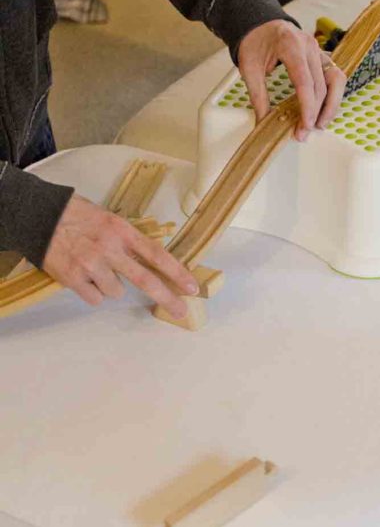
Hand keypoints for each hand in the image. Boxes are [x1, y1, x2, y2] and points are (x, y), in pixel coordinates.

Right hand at [43, 193, 198, 317]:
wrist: (39, 215)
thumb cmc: (78, 216)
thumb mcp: (110, 219)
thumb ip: (129, 241)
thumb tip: (152, 264)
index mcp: (121, 231)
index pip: (156, 255)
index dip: (176, 273)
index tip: (192, 287)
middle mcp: (109, 248)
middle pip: (145, 280)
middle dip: (167, 298)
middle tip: (181, 311)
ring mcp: (91, 264)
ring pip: (116, 292)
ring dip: (110, 286)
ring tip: (95, 268)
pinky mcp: (73, 277)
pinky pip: (95, 298)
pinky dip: (92, 291)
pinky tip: (83, 275)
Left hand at [238, 20, 346, 141]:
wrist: (261, 24)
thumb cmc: (255, 42)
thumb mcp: (249, 69)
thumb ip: (258, 96)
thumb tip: (262, 122)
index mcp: (290, 46)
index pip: (305, 81)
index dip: (308, 107)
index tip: (305, 126)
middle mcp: (310, 46)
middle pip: (321, 85)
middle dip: (315, 112)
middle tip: (303, 133)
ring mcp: (319, 51)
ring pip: (336, 80)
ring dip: (331, 105)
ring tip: (320, 124)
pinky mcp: (322, 57)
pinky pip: (335, 77)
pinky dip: (332, 95)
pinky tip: (323, 110)